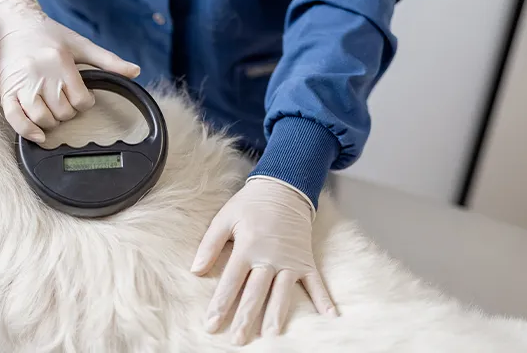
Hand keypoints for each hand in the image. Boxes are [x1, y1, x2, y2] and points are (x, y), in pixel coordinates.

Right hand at [0, 0, 139, 141]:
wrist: (12, 23)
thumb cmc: (48, 34)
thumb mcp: (80, 44)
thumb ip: (108, 60)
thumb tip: (135, 72)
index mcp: (60, 61)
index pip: (80, 99)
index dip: (85, 103)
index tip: (81, 97)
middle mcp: (40, 73)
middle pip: (62, 111)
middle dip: (68, 112)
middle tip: (65, 102)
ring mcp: (21, 83)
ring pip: (41, 117)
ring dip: (51, 122)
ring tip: (53, 113)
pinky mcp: (6, 90)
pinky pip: (14, 118)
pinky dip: (27, 131)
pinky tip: (37, 135)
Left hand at [191, 176, 336, 344]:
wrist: (283, 188)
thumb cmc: (250, 205)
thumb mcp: (225, 218)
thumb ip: (210, 245)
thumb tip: (195, 270)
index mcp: (247, 248)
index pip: (231, 282)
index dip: (220, 304)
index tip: (211, 325)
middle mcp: (269, 257)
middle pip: (256, 293)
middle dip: (245, 318)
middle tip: (237, 339)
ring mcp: (290, 260)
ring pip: (282, 293)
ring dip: (277, 315)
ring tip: (271, 336)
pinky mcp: (306, 260)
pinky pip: (316, 282)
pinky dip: (324, 299)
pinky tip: (330, 317)